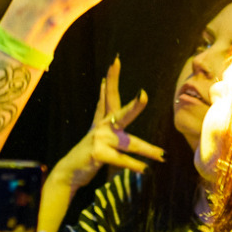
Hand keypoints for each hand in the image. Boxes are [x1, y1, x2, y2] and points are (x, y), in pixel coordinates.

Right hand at [49, 58, 164, 197]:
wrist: (69, 171)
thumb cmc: (89, 149)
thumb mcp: (97, 126)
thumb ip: (102, 106)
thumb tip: (103, 83)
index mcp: (103, 119)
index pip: (108, 95)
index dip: (111, 78)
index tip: (115, 61)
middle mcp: (102, 127)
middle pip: (121, 113)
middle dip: (134, 106)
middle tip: (143, 95)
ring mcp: (99, 140)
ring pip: (129, 144)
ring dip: (147, 150)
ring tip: (162, 155)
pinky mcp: (98, 154)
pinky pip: (121, 160)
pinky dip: (134, 165)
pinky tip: (144, 169)